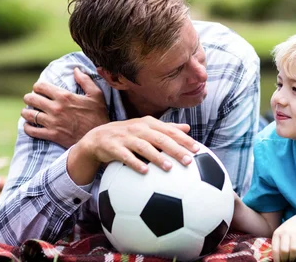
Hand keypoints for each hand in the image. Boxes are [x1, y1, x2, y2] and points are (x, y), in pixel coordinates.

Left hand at [22, 67, 109, 147]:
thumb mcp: (96, 95)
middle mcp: (55, 108)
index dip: (37, 86)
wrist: (98, 138)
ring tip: (28, 112)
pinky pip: (31, 131)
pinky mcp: (51, 135)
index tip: (39, 89)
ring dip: (26, 112)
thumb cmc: (98, 115)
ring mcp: (52, 122)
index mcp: (64, 96)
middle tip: (32, 100)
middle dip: (29, 98)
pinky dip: (27, 127)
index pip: (41, 86)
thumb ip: (85, 80)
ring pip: (29, 114)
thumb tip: (75, 69)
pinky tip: (29, 125)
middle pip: (31, 99)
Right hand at [68, 116, 199, 183]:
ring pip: (144, 147)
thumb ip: (167, 129)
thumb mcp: (147, 128)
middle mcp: (139, 128)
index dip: (184, 139)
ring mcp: (126, 137)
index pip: (170, 131)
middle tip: (188, 161)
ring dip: (157, 157)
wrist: (98, 138)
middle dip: (175, 149)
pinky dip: (135, 163)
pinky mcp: (113, 147)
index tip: (197, 150)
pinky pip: (125, 156)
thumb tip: (188, 128)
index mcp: (149, 124)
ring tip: (169, 167)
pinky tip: (145, 172)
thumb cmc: (129, 134)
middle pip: (160, 138)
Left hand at [272, 214, 295, 261]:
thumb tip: (276, 260)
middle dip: (286, 260)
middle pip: (284, 251)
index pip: (275, 250)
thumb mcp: (281, 234)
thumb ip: (278, 245)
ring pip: (293, 250)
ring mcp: (295, 232)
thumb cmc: (290, 231)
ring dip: (294, 258)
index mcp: (277, 234)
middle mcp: (285, 232)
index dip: (278, 259)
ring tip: (294, 260)